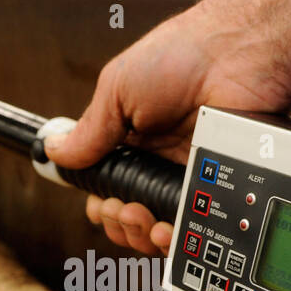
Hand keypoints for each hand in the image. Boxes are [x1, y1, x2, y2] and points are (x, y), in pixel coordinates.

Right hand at [45, 0, 290, 254]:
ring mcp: (189, 176)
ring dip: (140, 233)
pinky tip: (166, 228)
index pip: (106, 186)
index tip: (99, 203)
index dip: (99, 202)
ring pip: (158, 227)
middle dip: (117, 221)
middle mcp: (160, 161)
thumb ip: (89, 129)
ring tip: (140, 216)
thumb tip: (54, 153)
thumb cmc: (181, 56)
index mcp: (132, 139)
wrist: (236, 55)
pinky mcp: (216, 185)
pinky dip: (175, 236)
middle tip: (121, 207)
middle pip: (129, 215)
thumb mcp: (118, 88)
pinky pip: (192, 224)